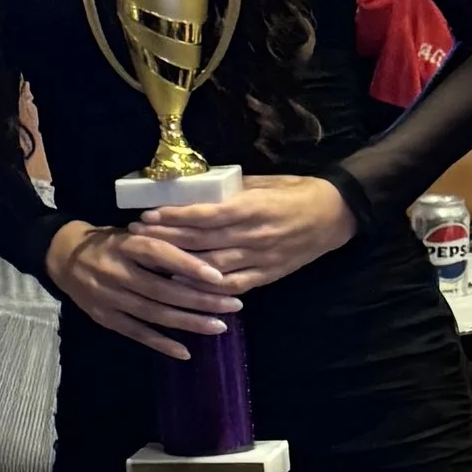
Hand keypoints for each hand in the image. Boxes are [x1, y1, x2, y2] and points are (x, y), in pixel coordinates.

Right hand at [47, 217, 237, 358]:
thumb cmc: (109, 242)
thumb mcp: (131, 233)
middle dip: (201, 299)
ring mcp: (109, 298)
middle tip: (233, 305)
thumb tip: (202, 254)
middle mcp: (116, 272)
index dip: (188, 265)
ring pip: (154, 314)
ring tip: (219, 326)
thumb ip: (160, 243)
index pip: (159, 254)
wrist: (62, 256)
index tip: (218, 276)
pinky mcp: (105, 317)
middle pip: (163, 289)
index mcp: (125, 245)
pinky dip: (161, 344)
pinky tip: (186, 352)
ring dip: (189, 323)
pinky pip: (137, 333)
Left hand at [132, 176, 357, 297]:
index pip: (205, 215)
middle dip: (165, 239)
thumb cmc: (297, 192)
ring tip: (151, 260)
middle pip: (201, 241)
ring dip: (179, 265)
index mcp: (252, 208)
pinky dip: (206, 287)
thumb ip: (232, 192)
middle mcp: (253, 235)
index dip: (174, 217)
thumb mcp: (264, 183)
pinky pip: (232, 285)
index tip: (147, 215)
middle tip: (136, 236)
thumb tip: (198, 191)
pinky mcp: (267, 275)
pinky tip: (183, 285)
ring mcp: (260, 258)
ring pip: (212, 266)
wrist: (335, 215)